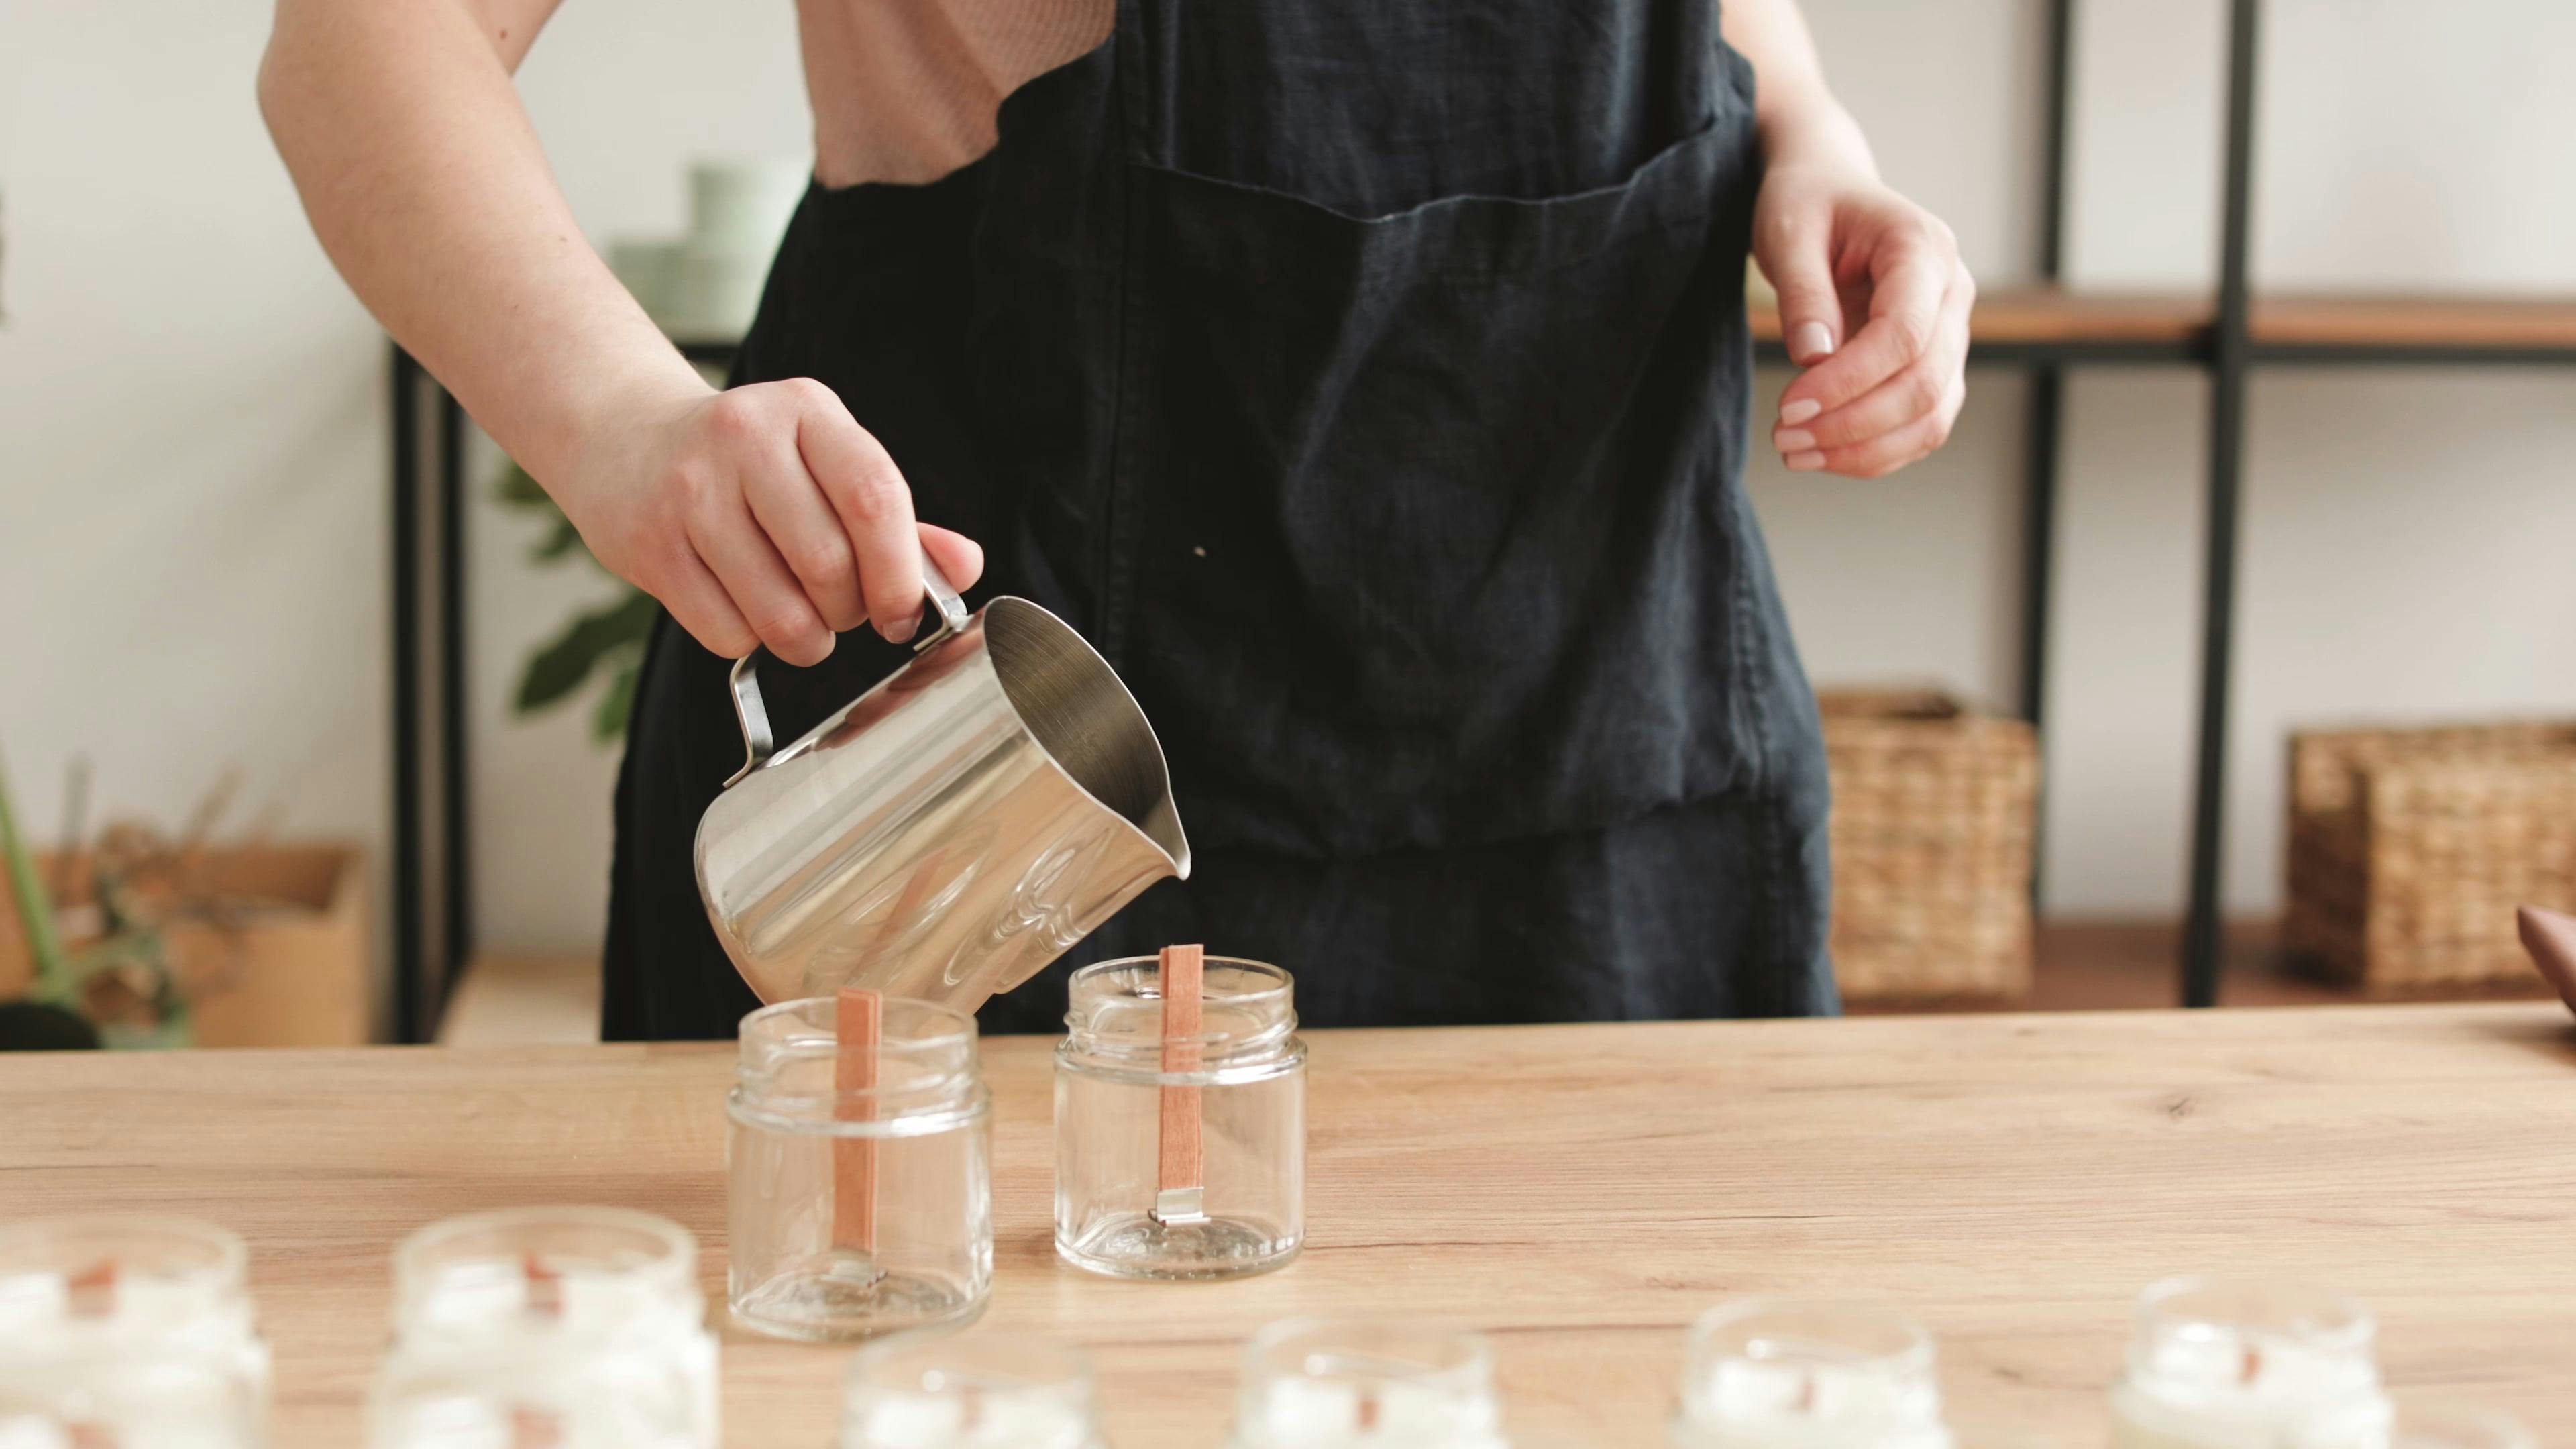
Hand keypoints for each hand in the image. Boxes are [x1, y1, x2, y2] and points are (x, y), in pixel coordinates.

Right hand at [559, 377, 984, 665]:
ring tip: (800, 616)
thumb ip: (894, 517)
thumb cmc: (746, 461)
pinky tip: (744, 605)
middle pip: (831, 567)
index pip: (876, 499)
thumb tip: (963, 565)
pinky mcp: (651, 546)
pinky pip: (728, 633)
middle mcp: (745, 441)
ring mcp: (691, 493)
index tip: (904, 613)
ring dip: (806, 639)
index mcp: (806, 411)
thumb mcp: (822, 461)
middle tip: (845, 609)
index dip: (902, 574)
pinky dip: (749, 640)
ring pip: (781, 613)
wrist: (622, 438)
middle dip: (852, 612)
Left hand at [1753, 163, 1971, 478]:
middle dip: (1852, 424)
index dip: (1848, 382)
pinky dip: (1875, 452)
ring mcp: (1952, 332)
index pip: (1904, 334)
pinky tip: (1822, 453)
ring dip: (1864, 450)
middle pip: (1924, 384)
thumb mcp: (1788, 232)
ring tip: (1795, 453)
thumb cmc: (1808, 205)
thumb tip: (1815, 358)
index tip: (1790, 407)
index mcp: (1923, 248)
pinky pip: (1922, 426)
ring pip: (1932, 416)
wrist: (1827, 193)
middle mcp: (1953, 292)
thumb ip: (1803, 292)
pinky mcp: (1936, 365)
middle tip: (1784, 436)